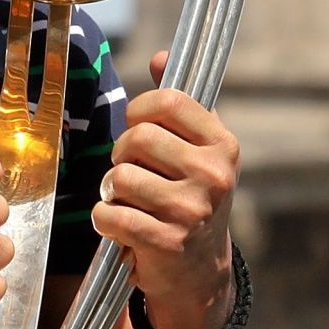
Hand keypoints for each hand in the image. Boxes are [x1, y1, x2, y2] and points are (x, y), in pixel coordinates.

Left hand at [93, 51, 238, 328]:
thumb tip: (161, 56)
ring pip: (119, 177)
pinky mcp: (167, 241)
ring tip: (130, 203)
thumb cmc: (190, 199)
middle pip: (138, 137)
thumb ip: (178, 105)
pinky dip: (105, 221)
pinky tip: (123, 228)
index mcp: (223, 144)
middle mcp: (214, 174)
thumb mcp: (197, 151)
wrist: (200, 272)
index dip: (140, 110)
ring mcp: (192, 209)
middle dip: (122, 154)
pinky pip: (109, 214)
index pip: (169, 100)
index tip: (138, 128)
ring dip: (112, 192)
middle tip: (130, 173)